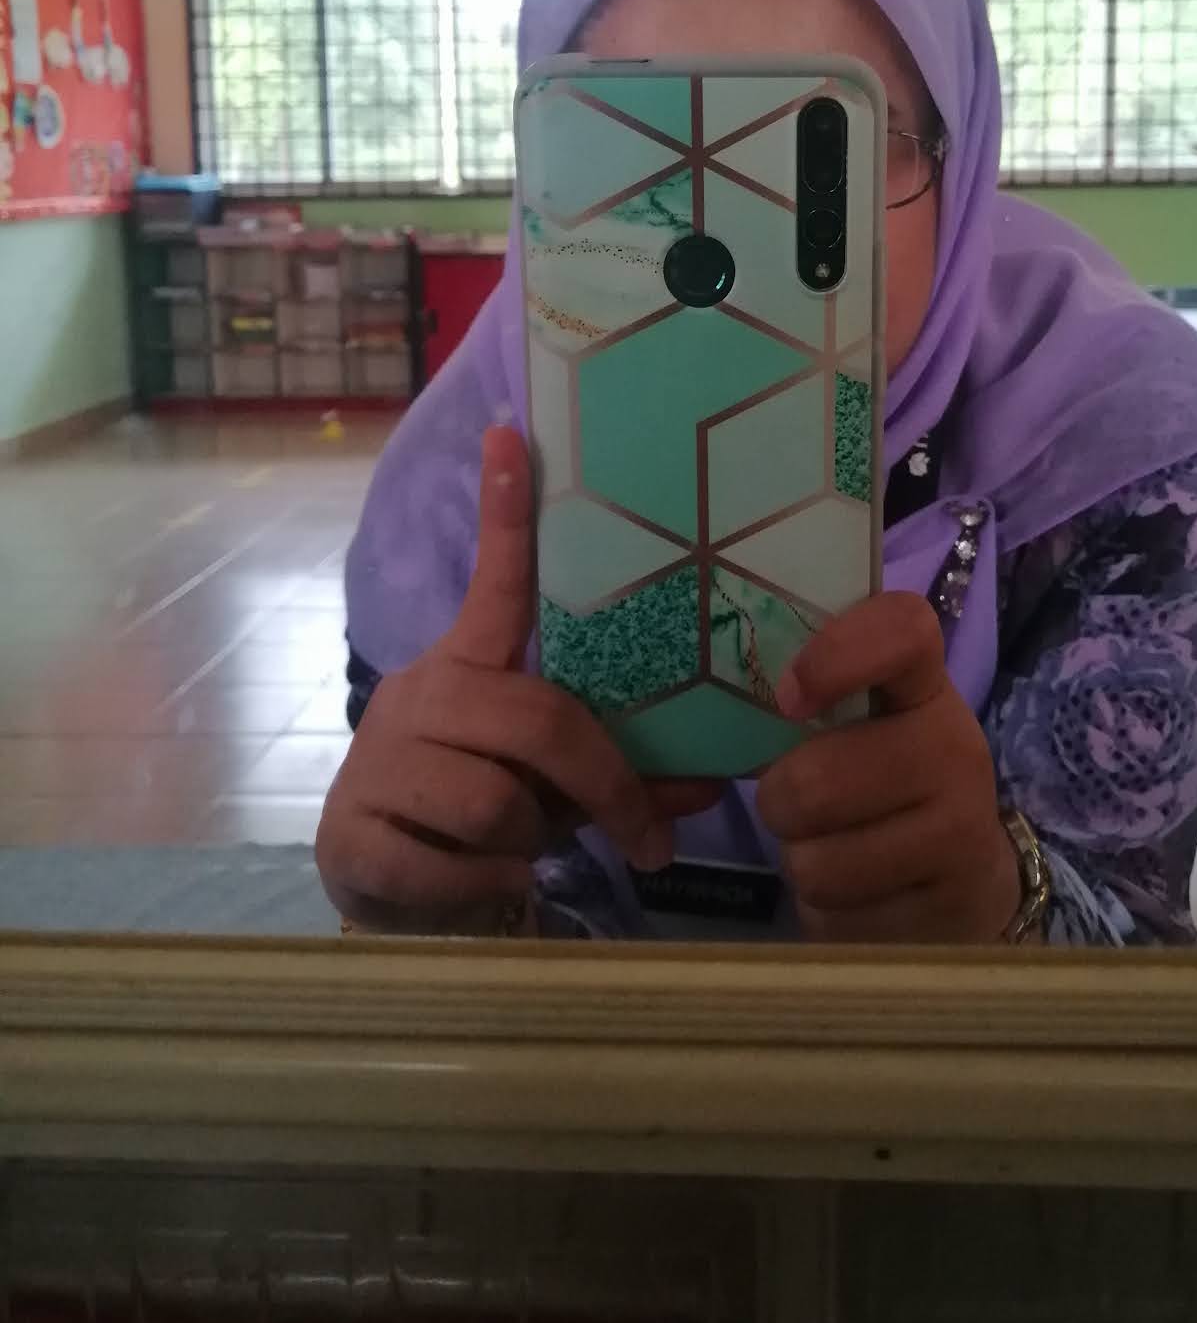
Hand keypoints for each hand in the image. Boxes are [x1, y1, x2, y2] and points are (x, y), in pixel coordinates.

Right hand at [316, 427, 717, 932]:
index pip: (496, 585)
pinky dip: (486, 886)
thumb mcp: (554, 787)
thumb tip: (719, 778)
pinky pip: (451, 862)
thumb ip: (623, 774)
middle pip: (537, 719)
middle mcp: (420, 693)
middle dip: (604, 786)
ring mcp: (379, 759)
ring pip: (496, 799)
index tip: (513, 435)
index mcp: (469, 667)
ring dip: (530, 841)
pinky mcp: (353, 828)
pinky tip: (477, 883)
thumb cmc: (478, 818)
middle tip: (644, 838)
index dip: (503, 513)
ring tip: (519, 850)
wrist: (378, 887)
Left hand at [754, 593, 1021, 943]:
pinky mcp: (948, 907)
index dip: (838, 654)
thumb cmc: (883, 784)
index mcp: (925, 687)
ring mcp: (961, 830)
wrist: (963, 882)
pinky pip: (838, 916)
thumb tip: (710, 702)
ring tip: (833, 848)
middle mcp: (955, 748)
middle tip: (798, 803)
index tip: (788, 697)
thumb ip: (806, 699)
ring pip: (817, 860)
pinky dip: (828, 911)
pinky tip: (860, 894)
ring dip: (802, 860)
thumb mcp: (858, 727)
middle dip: (780, 802)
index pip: (903, 630)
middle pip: (816, 781)